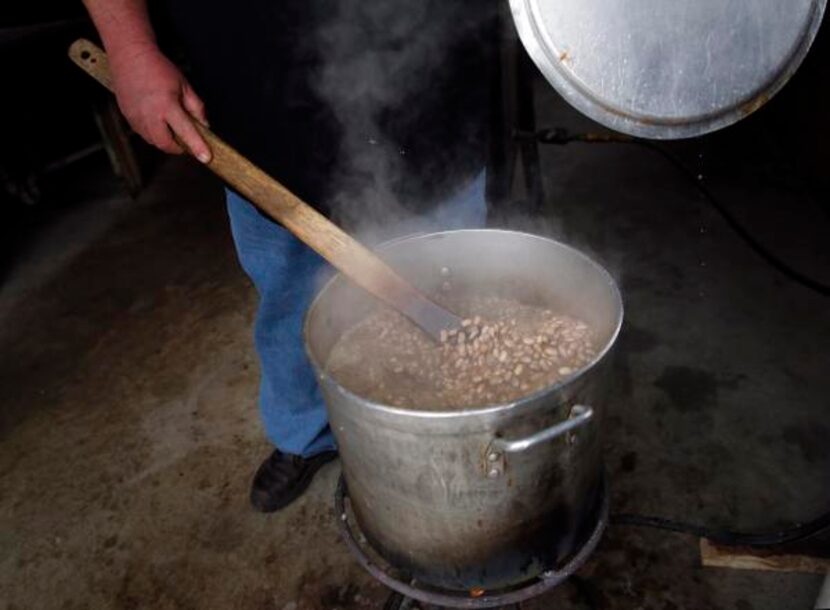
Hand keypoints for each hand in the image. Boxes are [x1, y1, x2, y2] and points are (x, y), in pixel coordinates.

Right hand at [108, 43, 211, 162]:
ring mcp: (136, 117)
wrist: (130, 55)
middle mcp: (149, 114)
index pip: (186, 132)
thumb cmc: (158, 68)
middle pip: (165, 145)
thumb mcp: (184, 85)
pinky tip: (157, 120)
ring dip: (164, 140)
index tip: (206, 158)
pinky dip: (153, 133)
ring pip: (153, 141)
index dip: (197, 147)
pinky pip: (142, 133)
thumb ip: (196, 108)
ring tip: (170, 126)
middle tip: (186, 140)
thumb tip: (205, 126)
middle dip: (178, 147)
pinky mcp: (127, 116)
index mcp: (167, 105)